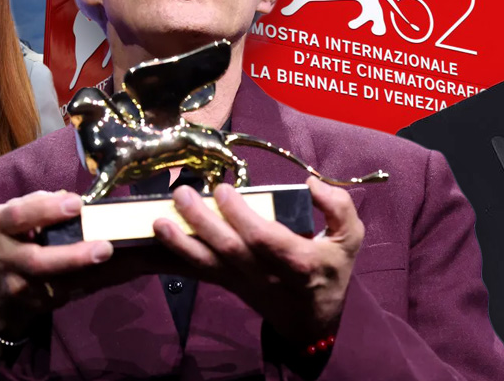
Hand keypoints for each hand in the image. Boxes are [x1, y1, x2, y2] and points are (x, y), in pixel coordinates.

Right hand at [0, 190, 112, 340]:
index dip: (46, 210)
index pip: (18, 217)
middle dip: (72, 256)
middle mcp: (5, 258)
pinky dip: (98, 282)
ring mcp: (20, 286)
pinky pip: (72, 293)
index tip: (77, 204)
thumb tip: (71, 198)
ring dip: (92, 274)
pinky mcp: (38, 304)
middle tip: (105, 248)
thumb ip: (41, 204)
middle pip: (37, 261)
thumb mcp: (16, 214)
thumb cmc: (13, 235)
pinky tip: (124, 271)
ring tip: (121, 261)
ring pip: (58, 284)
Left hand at [152, 177, 363, 344]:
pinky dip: (175, 258)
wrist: (313, 320)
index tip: (224, 189)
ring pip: (209, 265)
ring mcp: (243, 282)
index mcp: (299, 263)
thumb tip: (312, 184)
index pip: (265, 240)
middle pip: (230, 250)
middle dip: (202, 222)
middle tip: (182, 193)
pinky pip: (199, 272)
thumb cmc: (330, 270)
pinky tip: (154, 242)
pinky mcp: (227, 284)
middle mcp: (267, 275)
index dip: (241, 217)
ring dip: (181, 243)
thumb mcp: (350, 240)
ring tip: (158, 220)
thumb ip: (338, 208)